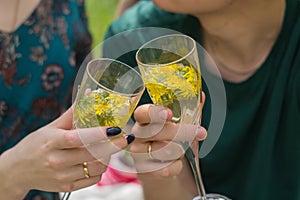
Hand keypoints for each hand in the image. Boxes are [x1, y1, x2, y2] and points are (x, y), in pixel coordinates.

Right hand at [0, 107, 134, 198]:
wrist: (18, 170)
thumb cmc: (36, 145)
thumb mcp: (51, 127)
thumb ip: (72, 113)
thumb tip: (89, 94)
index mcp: (52, 141)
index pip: (78, 138)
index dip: (98, 134)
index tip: (116, 129)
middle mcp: (56, 160)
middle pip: (91, 154)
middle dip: (113, 146)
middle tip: (125, 138)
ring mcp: (61, 175)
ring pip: (95, 168)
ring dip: (107, 157)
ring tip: (109, 149)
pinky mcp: (66, 186)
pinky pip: (92, 179)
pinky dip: (99, 170)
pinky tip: (97, 161)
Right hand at [130, 92, 206, 178]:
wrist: (163, 167)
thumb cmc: (171, 141)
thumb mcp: (181, 125)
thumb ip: (190, 110)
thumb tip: (201, 95)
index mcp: (144, 118)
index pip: (142, 113)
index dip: (154, 113)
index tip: (169, 114)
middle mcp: (137, 134)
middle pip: (157, 132)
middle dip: (182, 132)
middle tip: (201, 132)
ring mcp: (137, 152)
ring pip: (163, 151)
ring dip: (179, 150)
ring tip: (181, 149)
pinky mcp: (142, 170)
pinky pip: (164, 168)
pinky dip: (176, 167)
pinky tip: (175, 163)